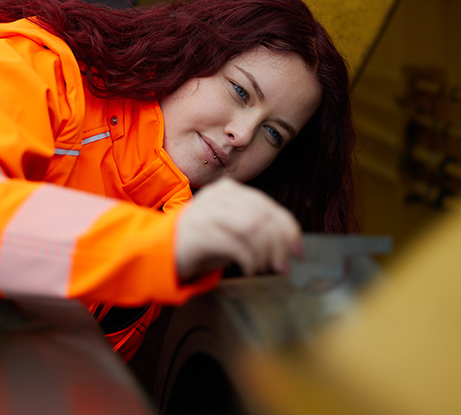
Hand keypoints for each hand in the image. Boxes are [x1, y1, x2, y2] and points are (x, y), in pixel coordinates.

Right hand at [175, 178, 302, 279]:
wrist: (162, 248)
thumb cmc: (203, 242)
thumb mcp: (234, 230)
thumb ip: (259, 229)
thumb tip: (290, 245)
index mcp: (230, 190)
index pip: (269, 206)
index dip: (289, 230)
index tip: (298, 252)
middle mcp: (219, 196)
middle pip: (263, 216)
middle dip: (279, 244)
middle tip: (283, 266)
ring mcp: (207, 211)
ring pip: (252, 226)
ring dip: (265, 252)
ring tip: (266, 268)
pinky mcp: (198, 230)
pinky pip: (235, 243)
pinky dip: (249, 259)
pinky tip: (250, 269)